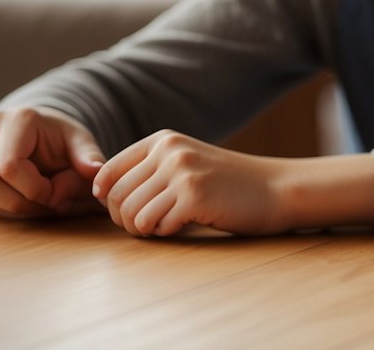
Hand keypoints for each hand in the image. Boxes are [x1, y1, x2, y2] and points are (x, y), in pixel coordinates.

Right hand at [0, 106, 104, 217]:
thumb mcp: (78, 141)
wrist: (34, 134)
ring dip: (9, 209)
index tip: (56, 192)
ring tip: (35, 201)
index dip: (36, 190)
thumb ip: (88, 155)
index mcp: (15, 120)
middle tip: (46, 203)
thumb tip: (96, 171)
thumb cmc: (57, 138)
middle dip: (21, 203)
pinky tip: (20, 201)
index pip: (10, 166)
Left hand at [94, 130, 289, 236]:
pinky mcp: (193, 196)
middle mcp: (170, 152)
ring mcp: (182, 172)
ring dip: (143, 229)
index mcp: (164, 140)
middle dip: (123, 220)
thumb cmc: (228, 184)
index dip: (107, 199)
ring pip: (131, 214)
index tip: (124, 212)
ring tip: (164, 226)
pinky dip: (165, 232)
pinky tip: (183, 225)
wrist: (274, 189)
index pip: (108, 171)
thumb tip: (99, 192)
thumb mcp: (187, 163)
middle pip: (114, 196)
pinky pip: (155, 224)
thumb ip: (150, 170)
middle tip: (146, 227)